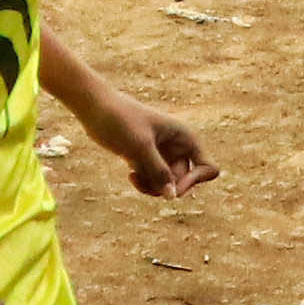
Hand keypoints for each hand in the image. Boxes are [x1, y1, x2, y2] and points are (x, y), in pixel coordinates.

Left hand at [79, 97, 212, 199]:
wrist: (95, 108)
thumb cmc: (120, 120)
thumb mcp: (140, 147)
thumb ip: (158, 172)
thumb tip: (172, 196)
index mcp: (185, 137)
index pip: (207, 168)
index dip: (193, 182)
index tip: (171, 185)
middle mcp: (178, 146)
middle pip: (185, 180)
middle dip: (166, 187)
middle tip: (144, 183)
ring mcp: (163, 154)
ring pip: (168, 184)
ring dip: (153, 188)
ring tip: (134, 178)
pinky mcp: (148, 160)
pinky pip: (154, 182)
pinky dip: (145, 184)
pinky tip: (130, 175)